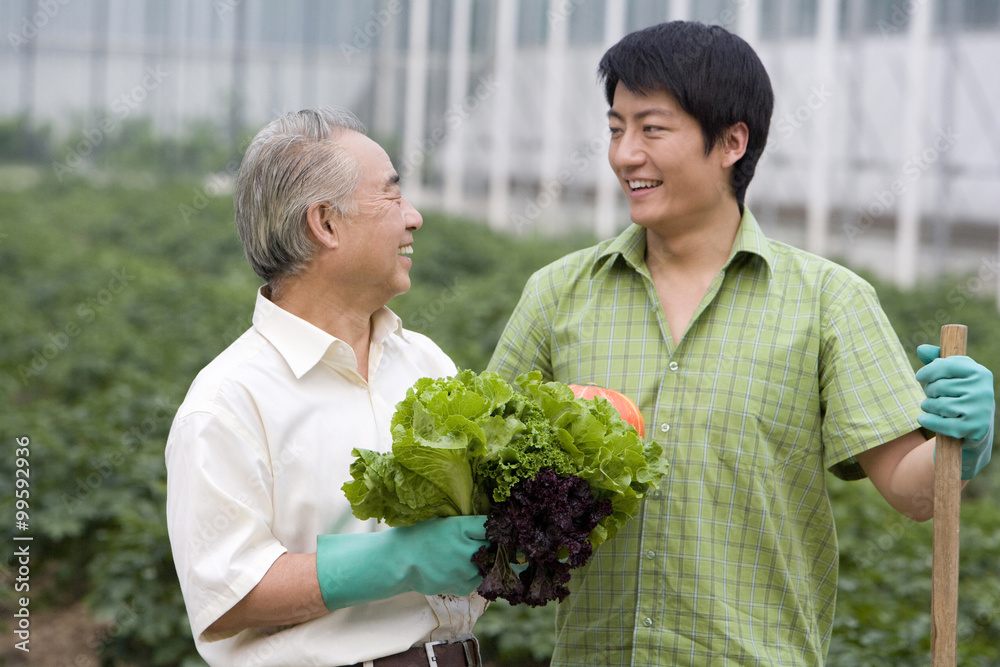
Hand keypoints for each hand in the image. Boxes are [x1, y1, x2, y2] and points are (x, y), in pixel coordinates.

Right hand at [316, 515, 488, 609]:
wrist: (398, 562)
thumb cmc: (417, 535)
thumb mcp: (440, 519)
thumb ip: (463, 519)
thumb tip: (486, 515)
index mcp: (461, 527)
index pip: (493, 525)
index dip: (499, 524)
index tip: (503, 525)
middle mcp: (466, 549)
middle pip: (497, 546)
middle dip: (500, 543)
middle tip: (502, 540)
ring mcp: (465, 570)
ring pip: (491, 565)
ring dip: (490, 560)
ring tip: (485, 554)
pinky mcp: (461, 586)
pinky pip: (479, 580)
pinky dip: (478, 574)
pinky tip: (470, 566)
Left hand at [916, 344, 994, 479]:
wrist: (976, 425)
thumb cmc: (959, 393)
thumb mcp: (952, 374)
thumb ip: (936, 359)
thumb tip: (921, 349)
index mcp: (979, 372)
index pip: (944, 366)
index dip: (927, 372)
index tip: (920, 377)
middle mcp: (983, 390)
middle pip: (938, 387)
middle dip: (929, 392)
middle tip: (933, 396)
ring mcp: (979, 410)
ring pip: (937, 404)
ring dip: (927, 406)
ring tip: (932, 407)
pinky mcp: (973, 428)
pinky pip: (940, 423)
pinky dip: (927, 420)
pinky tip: (924, 418)